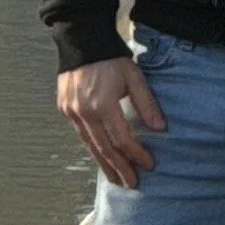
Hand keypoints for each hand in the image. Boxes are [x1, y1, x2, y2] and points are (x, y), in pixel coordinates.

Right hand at [56, 52, 166, 186]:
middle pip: (104, 149)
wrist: (81, 40)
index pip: (122, 139)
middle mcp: (84, 112)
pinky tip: (102, 157)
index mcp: (103, 104)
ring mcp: (71, 112)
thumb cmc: (110, 58)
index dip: (137, 154)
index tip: (149, 165)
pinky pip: (80, 135)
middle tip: (132, 184)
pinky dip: (92, 149)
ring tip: (116, 178)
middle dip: (120, 169)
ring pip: (90, 145)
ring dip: (104, 164)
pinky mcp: (65, 109)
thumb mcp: (134, 77)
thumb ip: (146, 104)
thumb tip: (160, 129)